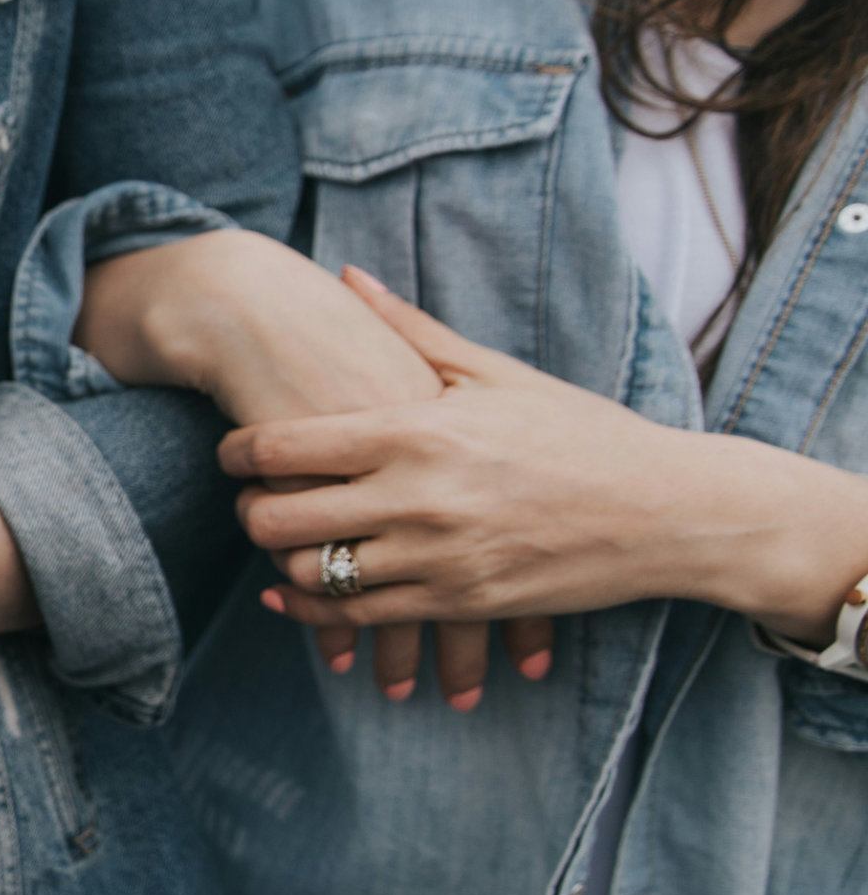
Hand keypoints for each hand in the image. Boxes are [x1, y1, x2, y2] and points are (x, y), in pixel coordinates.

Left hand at [79, 231, 549, 705]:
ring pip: (310, 573)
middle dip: (248, 509)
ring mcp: (436, 558)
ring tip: (279, 539)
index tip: (229, 451)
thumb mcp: (494, 372)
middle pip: (279, 516)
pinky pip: (356, 617)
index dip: (236, 453)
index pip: (282, 447)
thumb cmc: (579, 431)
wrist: (665, 511)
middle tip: (248, 498)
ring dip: (280, 559)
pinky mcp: (457, 604)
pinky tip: (295, 594)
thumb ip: (408, 329)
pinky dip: (313, 611)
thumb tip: (345, 276)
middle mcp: (416, 498)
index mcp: (416, 431)